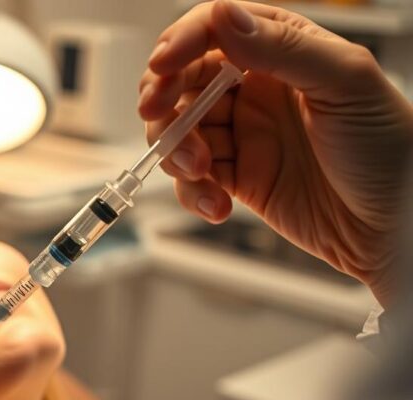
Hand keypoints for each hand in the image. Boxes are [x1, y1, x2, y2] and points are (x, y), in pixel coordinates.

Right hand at [139, 0, 412, 304]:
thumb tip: (224, 17)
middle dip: (164, 100)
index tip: (163, 68)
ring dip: (178, 152)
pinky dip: (193, 193)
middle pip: (183, 81)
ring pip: (179, 132)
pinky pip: (192, 180)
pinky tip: (217, 204)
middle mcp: (257, 88)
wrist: (398, 228)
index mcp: (284, 51)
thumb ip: (283, 47)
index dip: (181, 44)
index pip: (216, 31)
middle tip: (160, 118)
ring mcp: (244, 134)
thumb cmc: (392, 150)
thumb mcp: (346, 82)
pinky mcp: (237, 178)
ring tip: (203, 172)